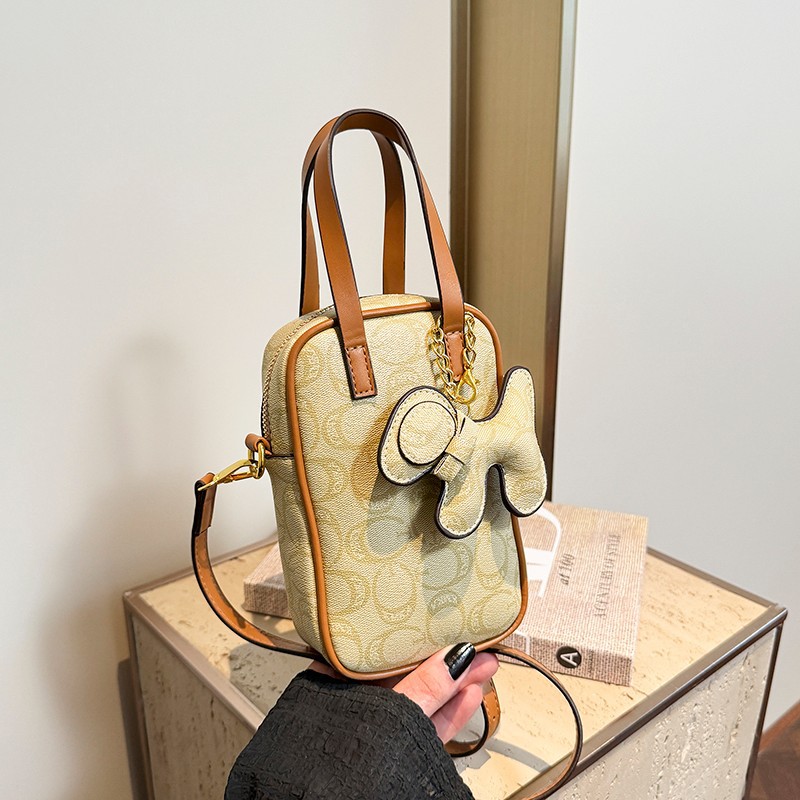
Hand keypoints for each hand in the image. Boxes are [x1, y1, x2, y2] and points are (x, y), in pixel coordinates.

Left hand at [309, 643, 498, 743]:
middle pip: (407, 672)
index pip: (381, 646)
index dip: (418, 634)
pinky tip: (470, 696)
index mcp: (335, 681)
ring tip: (483, 666)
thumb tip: (455, 658)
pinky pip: (424, 725)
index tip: (448, 625)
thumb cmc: (336, 765)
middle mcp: (354, 701)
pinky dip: (448, 712)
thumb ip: (425, 688)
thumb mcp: (390, 715)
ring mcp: (374, 728)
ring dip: (455, 684)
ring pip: (421, 700)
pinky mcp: (391, 751)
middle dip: (447, 660)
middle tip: (478, 645)